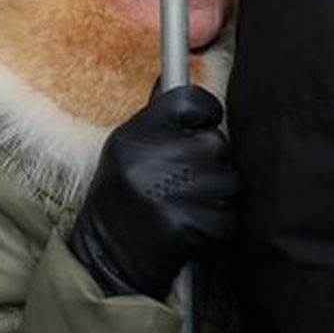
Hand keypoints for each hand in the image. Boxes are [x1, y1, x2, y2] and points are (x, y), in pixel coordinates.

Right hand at [69, 86, 237, 300]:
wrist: (104, 258)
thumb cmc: (120, 199)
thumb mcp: (125, 150)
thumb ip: (155, 120)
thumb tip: (176, 73)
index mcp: (137, 133)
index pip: (194, 100)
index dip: (205, 114)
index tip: (199, 128)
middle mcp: (154, 157)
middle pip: (217, 143)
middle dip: (210, 164)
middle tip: (182, 183)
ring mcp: (172, 191)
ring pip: (229, 181)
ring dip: (216, 197)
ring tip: (182, 207)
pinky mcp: (188, 226)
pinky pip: (228, 217)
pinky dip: (216, 227)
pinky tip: (188, 230)